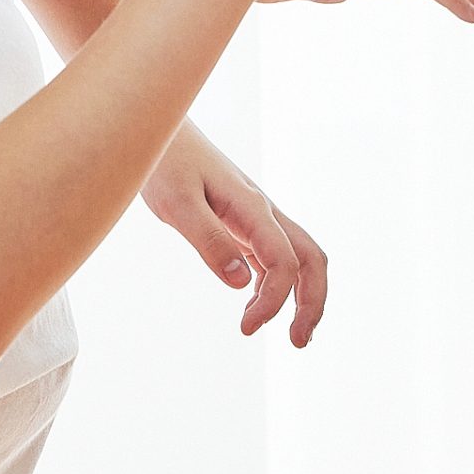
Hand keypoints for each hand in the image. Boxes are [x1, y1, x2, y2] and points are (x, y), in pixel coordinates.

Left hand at [143, 123, 329, 345]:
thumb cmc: (165, 163)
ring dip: (302, 296)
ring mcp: (257, 216)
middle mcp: (264, 212)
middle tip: (297, 342)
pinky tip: (255, 305)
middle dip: (313, 302)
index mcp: (252, 207)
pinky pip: (274, 256)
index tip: (246, 329)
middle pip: (311, 258)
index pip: (283, 262)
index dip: (273, 300)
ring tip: (290, 334)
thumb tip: (240, 284)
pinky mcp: (244, 221)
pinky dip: (275, 285)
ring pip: (299, 257)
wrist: (160, 130)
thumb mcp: (177, 204)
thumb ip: (209, 241)